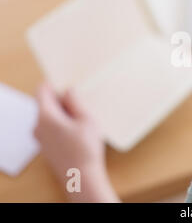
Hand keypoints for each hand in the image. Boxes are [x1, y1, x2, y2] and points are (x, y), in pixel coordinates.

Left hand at [34, 83, 118, 201]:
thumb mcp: (86, 119)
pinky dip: (62, 124)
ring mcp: (40, 138)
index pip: (42, 91)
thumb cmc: (85, 148)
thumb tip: (68, 91)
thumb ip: (75, 102)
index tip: (67, 80)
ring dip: (63, 112)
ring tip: (82, 115)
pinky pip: (51, 128)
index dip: (54, 83)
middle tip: (80, 98)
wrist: (81, 177)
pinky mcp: (47, 147)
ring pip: (49, 116)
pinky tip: (78, 129)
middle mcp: (38, 126)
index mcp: (45, 116)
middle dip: (61, 99)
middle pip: (45, 103)